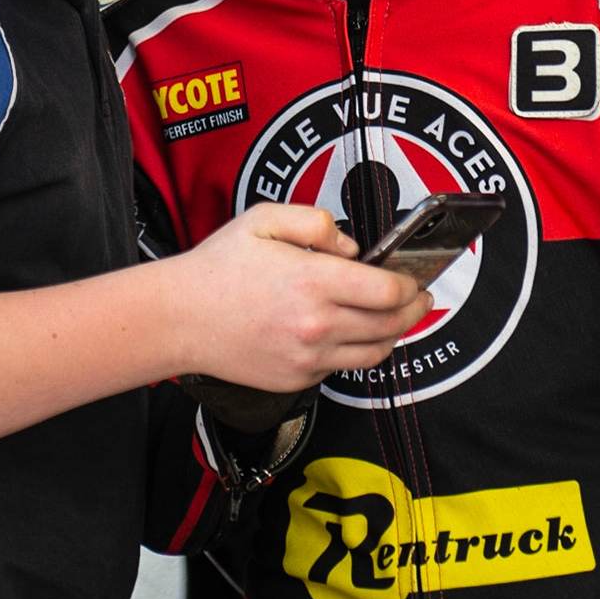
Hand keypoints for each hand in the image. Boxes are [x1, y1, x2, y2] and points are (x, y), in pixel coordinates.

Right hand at [163, 203, 429, 392]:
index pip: (388, 291)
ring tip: (395, 317)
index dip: (410, 284)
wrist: (179, 319)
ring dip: (393, 334)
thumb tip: (352, 246)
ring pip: (374, 353)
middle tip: (421, 297)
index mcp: (313, 281)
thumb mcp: (264, 219)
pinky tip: (348, 332)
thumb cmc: (217, 268)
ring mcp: (308, 358)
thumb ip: (317, 222)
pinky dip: (354, 351)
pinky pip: (341, 367)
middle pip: (391, 325)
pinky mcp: (298, 379)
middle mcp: (316, 325)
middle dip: (414, 309)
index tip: (414, 277)